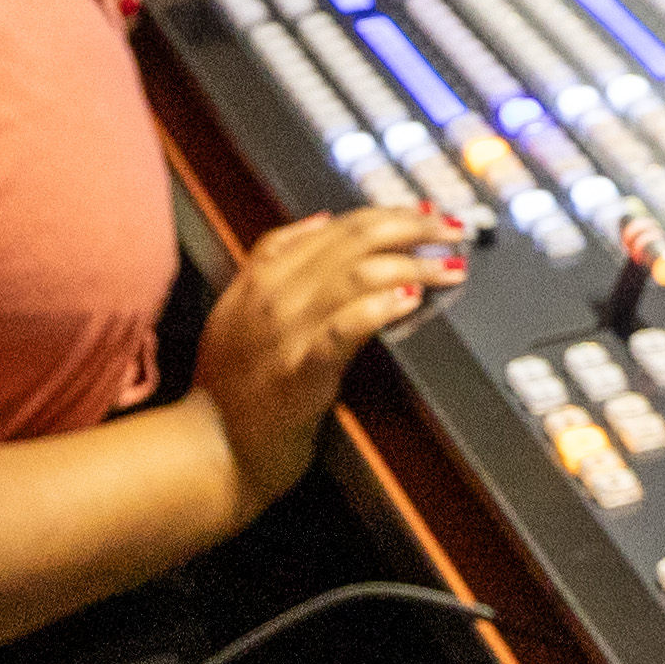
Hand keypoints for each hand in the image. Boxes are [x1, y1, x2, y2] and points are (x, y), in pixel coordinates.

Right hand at [193, 202, 460, 512]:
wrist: (212, 449)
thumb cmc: (230, 384)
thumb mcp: (239, 307)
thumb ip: (273, 257)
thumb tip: (322, 218)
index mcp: (264, 275)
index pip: (340, 227)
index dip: (390, 214)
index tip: (428, 214)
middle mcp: (273, 295)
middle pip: (354, 242)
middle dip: (411, 229)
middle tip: (453, 230)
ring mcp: (285, 333)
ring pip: (356, 277)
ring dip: (412, 266)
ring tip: (448, 267)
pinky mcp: (300, 372)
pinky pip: (343, 330)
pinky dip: (377, 308)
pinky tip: (408, 301)